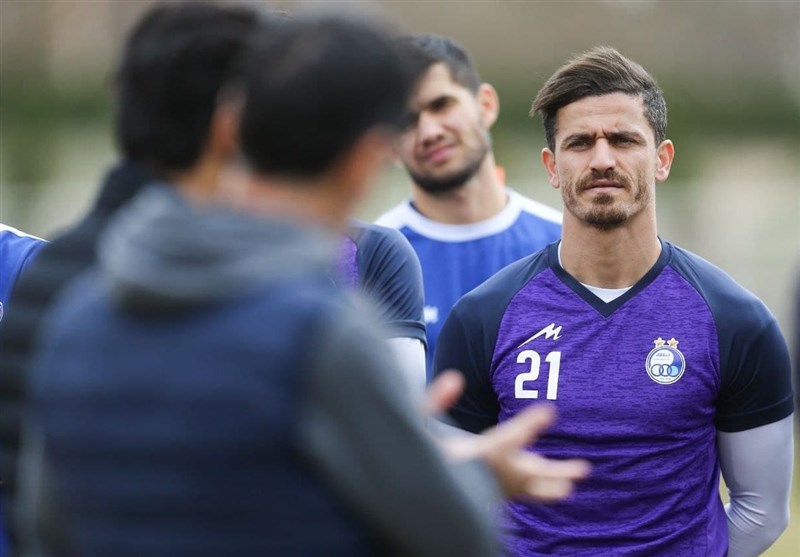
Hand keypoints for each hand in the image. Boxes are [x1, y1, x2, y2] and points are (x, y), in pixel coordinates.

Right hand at [427, 370, 590, 502]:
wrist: (419, 492)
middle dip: (557, 472)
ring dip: (552, 486)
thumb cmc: (422, 455)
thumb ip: (434, 400)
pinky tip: (551, 488)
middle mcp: (489, 475)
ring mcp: (492, 488)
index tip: (550, 411)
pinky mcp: (491, 495)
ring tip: (572, 486)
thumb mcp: (418, 422)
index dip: (529, 424)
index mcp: (474, 455)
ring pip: (529, 489)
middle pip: (530, 474)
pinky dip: (538, 491)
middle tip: (585, 469)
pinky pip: (521, 494)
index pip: (507, 438)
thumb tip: (454, 377)